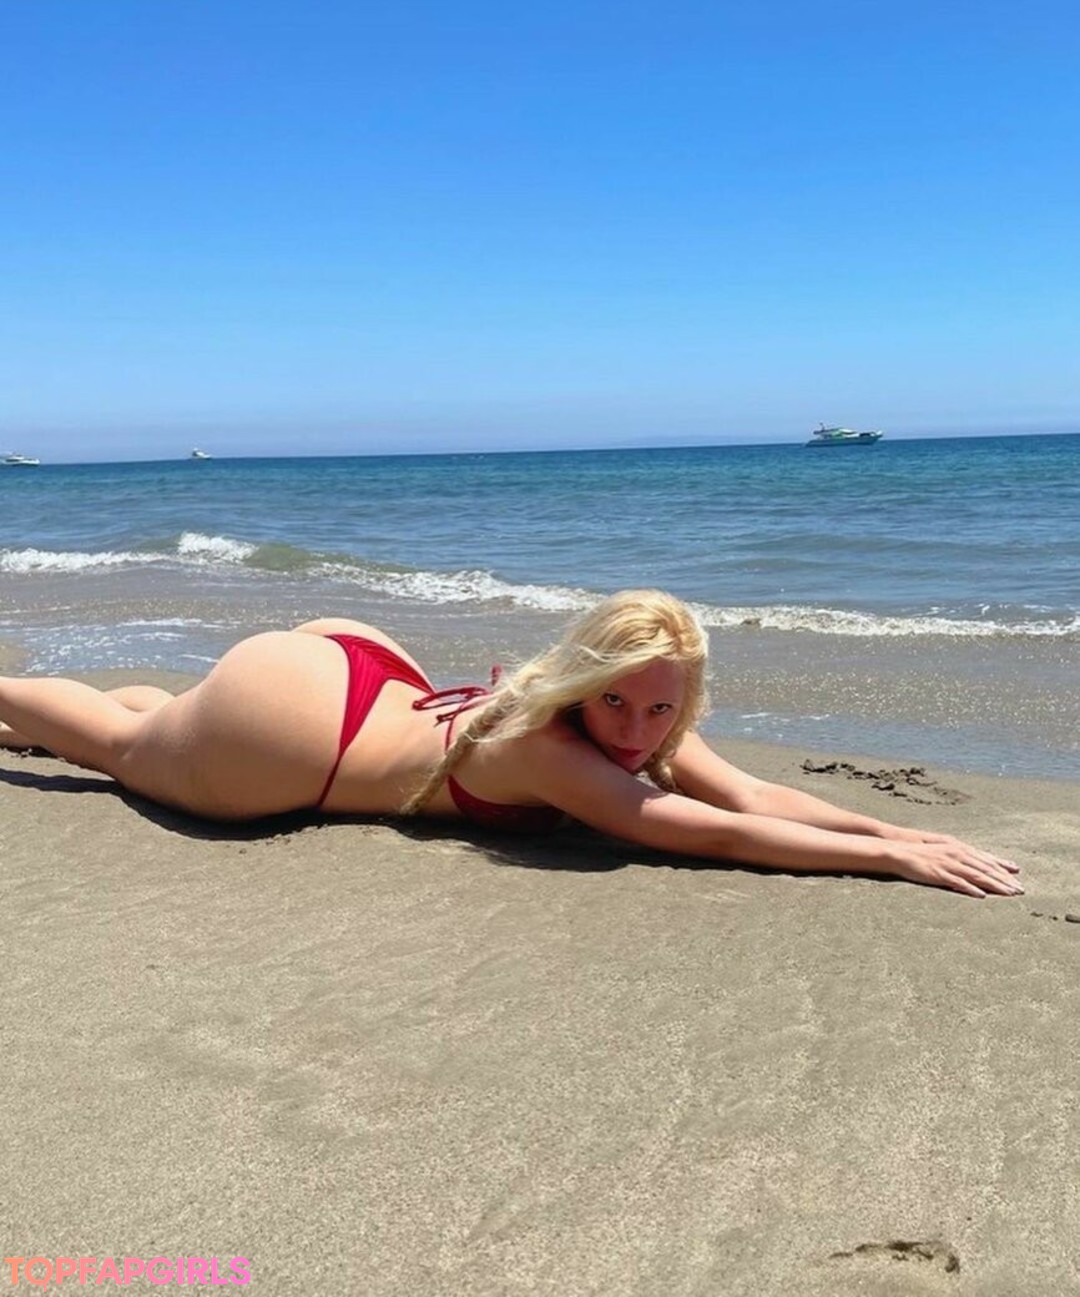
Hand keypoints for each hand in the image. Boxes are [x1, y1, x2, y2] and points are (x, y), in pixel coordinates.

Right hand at [885, 835, 1021, 897]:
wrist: (897, 850)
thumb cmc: (917, 851)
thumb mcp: (940, 850)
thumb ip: (956, 856)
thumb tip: (968, 865)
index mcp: (958, 848)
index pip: (985, 859)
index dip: (1003, 867)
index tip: (1017, 874)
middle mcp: (957, 854)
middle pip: (986, 868)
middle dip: (1005, 879)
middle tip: (1021, 890)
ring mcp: (948, 864)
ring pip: (977, 875)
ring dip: (995, 885)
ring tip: (1010, 894)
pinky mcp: (938, 873)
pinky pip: (957, 882)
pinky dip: (970, 889)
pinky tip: (981, 896)